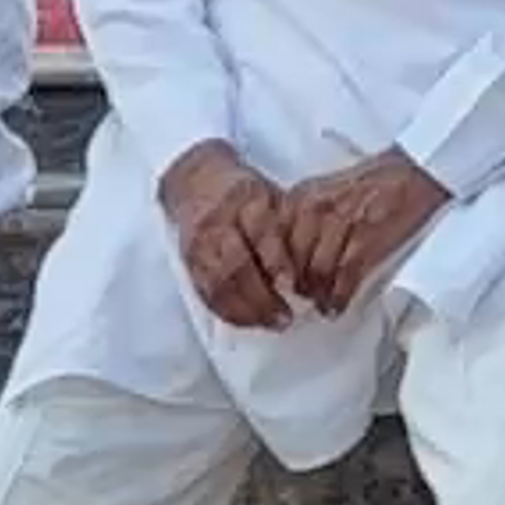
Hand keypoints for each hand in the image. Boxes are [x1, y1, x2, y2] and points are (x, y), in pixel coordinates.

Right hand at [160, 141, 304, 330]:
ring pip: (219, 283)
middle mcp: (219, 220)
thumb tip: (315, 269)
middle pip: (236, 264)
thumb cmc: (244, 194)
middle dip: (262, 296)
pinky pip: (206, 292)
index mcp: (247, 199)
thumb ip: (290, 229)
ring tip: (272, 323)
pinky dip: (228, 311)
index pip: (261, 232)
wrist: (196, 181)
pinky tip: (248, 321)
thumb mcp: (273, 197)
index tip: (293, 284)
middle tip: (286, 317)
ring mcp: (200, 242)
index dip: (276, 261)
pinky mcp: (189, 260)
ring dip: (247, 310)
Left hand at [270, 147, 449, 314]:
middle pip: (292, 260)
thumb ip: (302, 219)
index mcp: (301, 197)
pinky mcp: (366, 240)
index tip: (276, 283)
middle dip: (295, 285)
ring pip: (316, 272)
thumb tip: (287, 257)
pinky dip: (338, 298)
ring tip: (320, 305)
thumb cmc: (369, 185)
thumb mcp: (323, 192)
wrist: (410, 172)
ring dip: (318, 295)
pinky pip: (344, 278)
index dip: (274, 267)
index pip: (273, 240)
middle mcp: (315, 209)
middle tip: (299, 299)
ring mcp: (340, 225)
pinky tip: (336, 306)